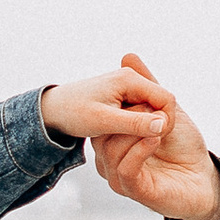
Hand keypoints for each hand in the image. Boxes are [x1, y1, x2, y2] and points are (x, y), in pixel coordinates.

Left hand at [40, 62, 171, 150]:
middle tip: (137, 141)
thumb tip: (162, 125)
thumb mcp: (104, 122)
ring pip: (152, 107)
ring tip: (126, 135)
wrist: (53, 108)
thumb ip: (134, 123)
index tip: (154, 140)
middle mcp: (131, 78)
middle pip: (161, 103)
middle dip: (155, 123)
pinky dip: (137, 123)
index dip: (165, 122)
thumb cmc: (74, 112)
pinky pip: (141, 110)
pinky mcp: (122, 94)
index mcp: (130, 79)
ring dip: (146, 124)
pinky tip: (122, 132)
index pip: (166, 99)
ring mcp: (127, 85)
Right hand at [75, 52, 219, 219]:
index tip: (144, 98)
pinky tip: (156, 139)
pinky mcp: (134, 190)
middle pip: (102, 135)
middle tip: (152, 111)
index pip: (102, 120)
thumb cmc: (184, 146)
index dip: (122, 106)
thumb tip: (128, 56)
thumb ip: (147, 85)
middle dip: (127, 118)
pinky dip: (140, 150)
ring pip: (111, 152)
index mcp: (115, 141)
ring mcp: (120, 177)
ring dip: (136, 133)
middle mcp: (111, 160)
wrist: (204, 177)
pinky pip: (125, 169)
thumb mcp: (165, 108)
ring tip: (160, 127)